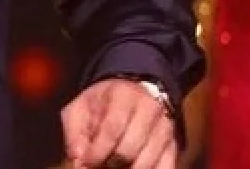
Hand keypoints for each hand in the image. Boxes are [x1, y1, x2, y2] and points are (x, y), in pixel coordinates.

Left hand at [61, 78, 175, 168]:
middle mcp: (149, 111)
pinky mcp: (174, 146)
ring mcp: (165, 130)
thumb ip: (76, 132)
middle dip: (111, 163)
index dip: (98, 151)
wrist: (135, 88)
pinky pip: (166, 168)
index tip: (87, 162)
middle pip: (130, 150)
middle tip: (101, 164)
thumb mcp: (82, 106)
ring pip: (147, 164)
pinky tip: (133, 168)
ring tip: (115, 166)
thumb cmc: (105, 101)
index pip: (113, 129)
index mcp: (124, 96)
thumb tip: (78, 160)